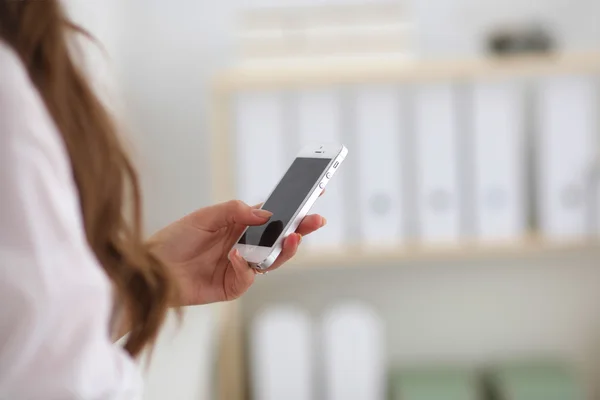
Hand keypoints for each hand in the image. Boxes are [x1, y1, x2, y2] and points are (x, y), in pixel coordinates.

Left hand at [148, 200, 325, 305]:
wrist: (151, 269)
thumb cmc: (174, 240)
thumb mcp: (204, 217)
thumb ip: (235, 211)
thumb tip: (266, 213)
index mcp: (240, 225)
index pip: (273, 215)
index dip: (293, 206)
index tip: (313, 194)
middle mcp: (245, 245)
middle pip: (280, 238)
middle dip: (300, 229)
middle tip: (315, 220)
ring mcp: (241, 267)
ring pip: (273, 260)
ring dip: (285, 249)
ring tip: (291, 238)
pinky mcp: (233, 286)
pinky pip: (248, 276)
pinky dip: (244, 266)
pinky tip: (235, 256)